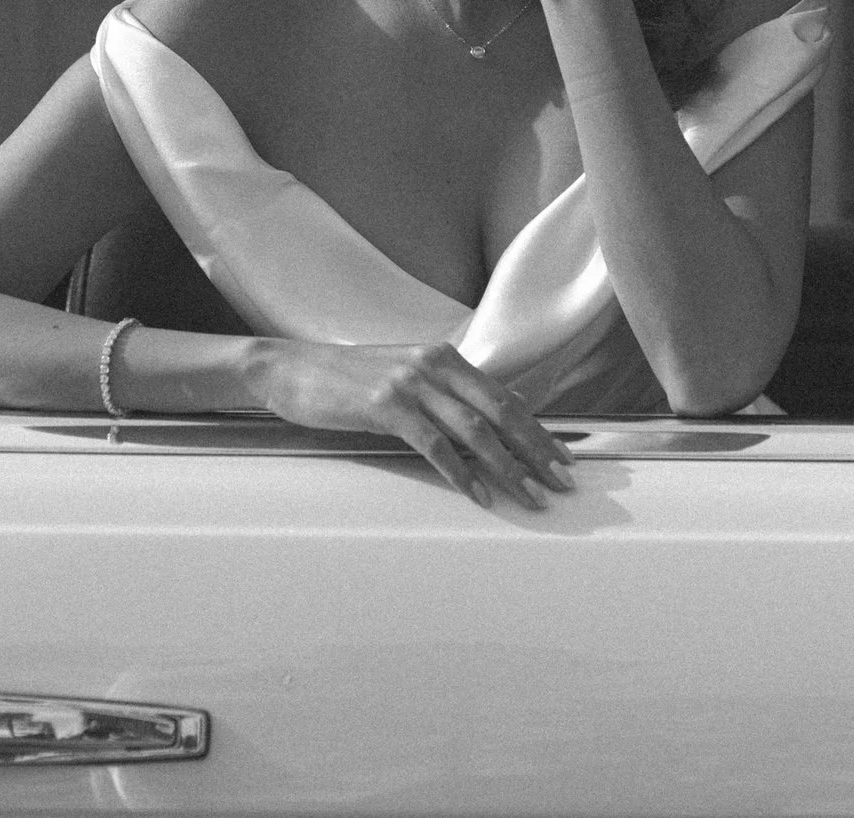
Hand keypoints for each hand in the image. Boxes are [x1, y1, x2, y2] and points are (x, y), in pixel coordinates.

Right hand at [248, 337, 576, 508]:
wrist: (290, 369)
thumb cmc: (347, 381)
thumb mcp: (407, 378)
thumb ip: (451, 393)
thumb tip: (501, 410)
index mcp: (444, 357)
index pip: (504, 397)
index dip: (538, 430)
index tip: (564, 458)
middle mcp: (434, 364)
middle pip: (500, 412)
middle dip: (535, 450)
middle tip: (561, 482)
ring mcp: (410, 383)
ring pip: (473, 429)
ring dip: (507, 467)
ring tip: (530, 495)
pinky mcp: (385, 404)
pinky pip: (433, 442)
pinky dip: (459, 471)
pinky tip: (477, 493)